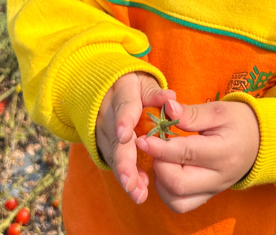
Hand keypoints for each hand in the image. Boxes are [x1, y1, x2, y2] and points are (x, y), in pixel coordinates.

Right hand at [96, 72, 175, 204]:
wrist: (104, 92)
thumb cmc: (133, 88)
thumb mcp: (144, 83)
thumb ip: (155, 93)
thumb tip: (170, 98)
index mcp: (121, 92)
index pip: (124, 106)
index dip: (124, 120)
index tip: (125, 134)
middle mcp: (108, 114)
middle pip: (116, 139)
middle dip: (123, 161)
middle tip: (130, 181)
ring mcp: (104, 132)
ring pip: (114, 156)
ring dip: (126, 175)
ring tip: (138, 194)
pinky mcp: (105, 147)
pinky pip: (115, 163)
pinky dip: (127, 177)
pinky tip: (139, 191)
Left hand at [134, 99, 259, 212]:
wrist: (259, 142)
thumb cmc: (238, 121)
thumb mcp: (218, 110)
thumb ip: (191, 113)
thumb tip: (166, 108)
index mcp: (223, 152)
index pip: (186, 153)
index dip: (160, 147)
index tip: (142, 139)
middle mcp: (219, 178)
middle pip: (178, 184)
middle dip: (159, 165)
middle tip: (154, 146)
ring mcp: (213, 191)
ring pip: (176, 201)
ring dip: (161, 181)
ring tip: (162, 158)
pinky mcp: (207, 197)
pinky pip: (181, 204)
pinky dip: (167, 191)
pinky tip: (168, 170)